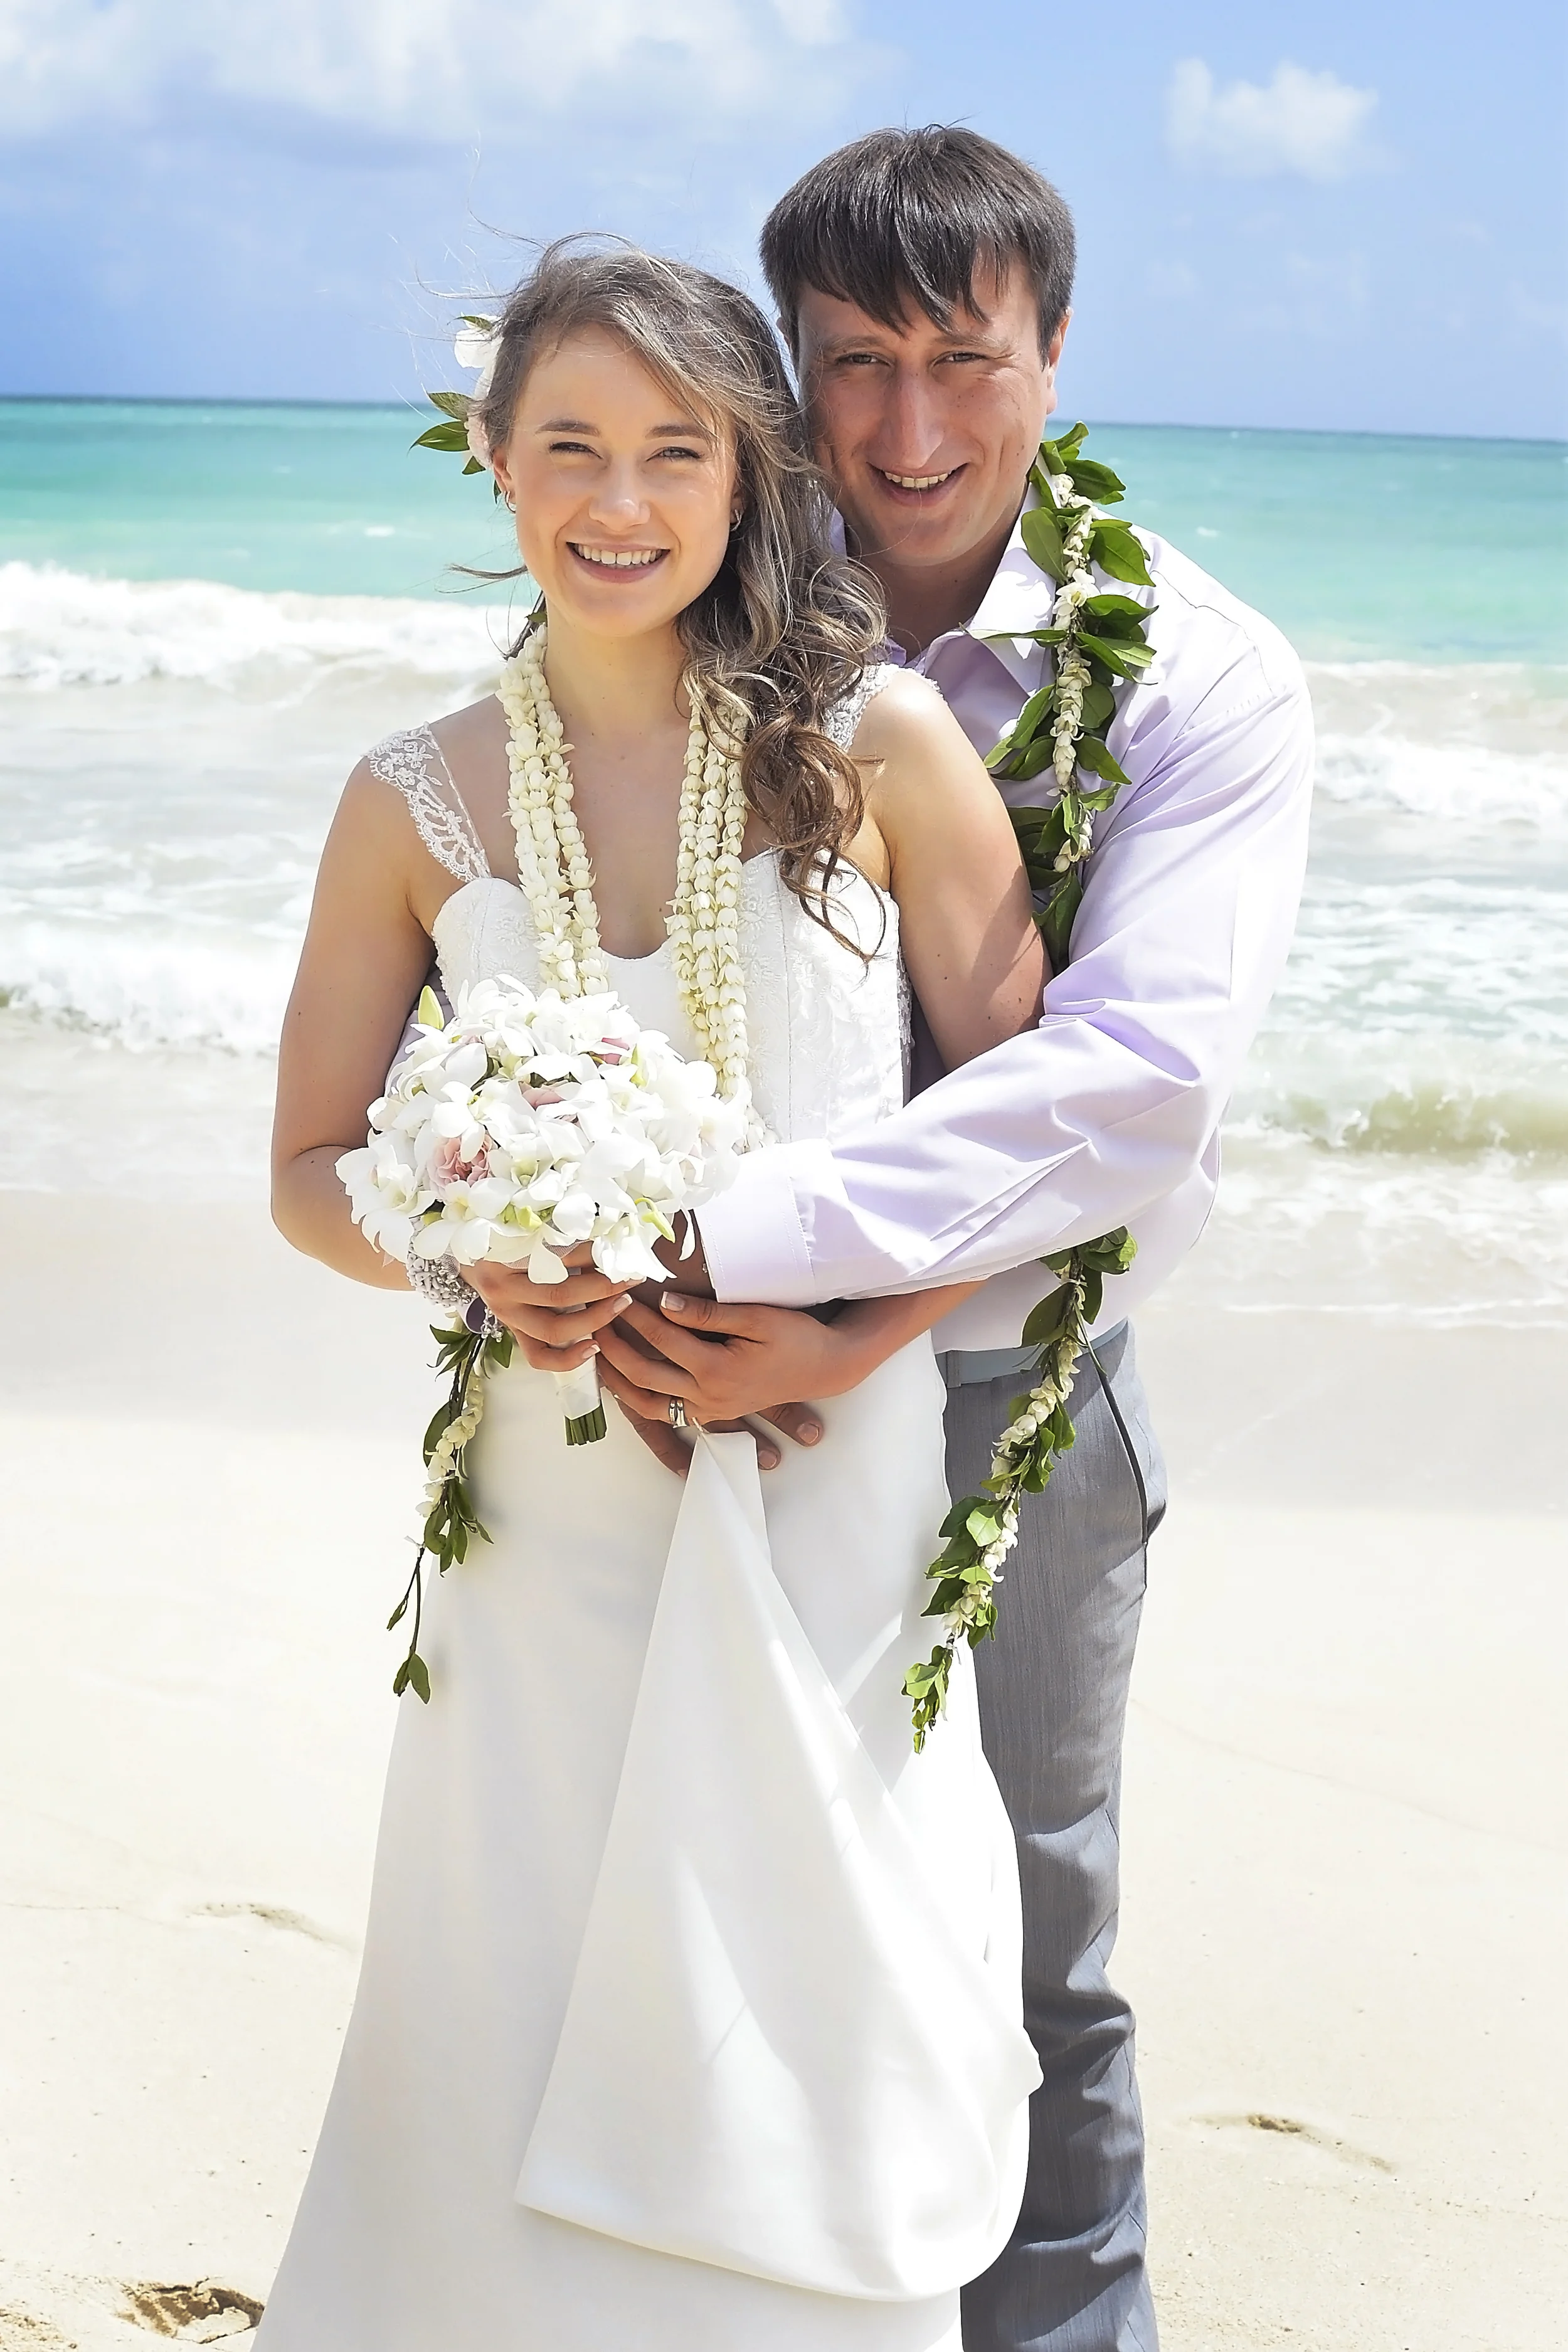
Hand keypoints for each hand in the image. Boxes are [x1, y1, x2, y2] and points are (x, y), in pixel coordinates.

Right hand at [468, 1248, 630, 1373]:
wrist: (468, 1255)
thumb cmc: (501, 1235)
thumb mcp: (524, 1227)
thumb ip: (559, 1232)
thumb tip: (608, 1236)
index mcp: (505, 1255)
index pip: (558, 1256)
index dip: (595, 1253)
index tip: (625, 1248)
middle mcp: (503, 1289)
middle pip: (560, 1294)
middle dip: (603, 1287)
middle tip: (632, 1277)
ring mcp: (507, 1315)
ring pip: (554, 1329)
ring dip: (595, 1319)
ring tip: (622, 1303)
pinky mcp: (512, 1332)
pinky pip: (538, 1356)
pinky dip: (567, 1359)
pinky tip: (594, 1347)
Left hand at [595, 1292, 863, 1475]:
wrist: (826, 1368)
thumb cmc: (796, 1336)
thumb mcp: (757, 1316)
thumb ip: (707, 1313)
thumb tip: (664, 1302)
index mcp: (717, 1370)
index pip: (662, 1339)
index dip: (635, 1315)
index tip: (616, 1291)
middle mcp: (708, 1396)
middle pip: (643, 1375)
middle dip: (613, 1347)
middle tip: (594, 1319)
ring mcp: (708, 1410)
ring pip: (647, 1404)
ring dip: (617, 1381)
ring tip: (595, 1355)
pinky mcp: (712, 1414)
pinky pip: (665, 1413)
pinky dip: (639, 1398)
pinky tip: (624, 1380)